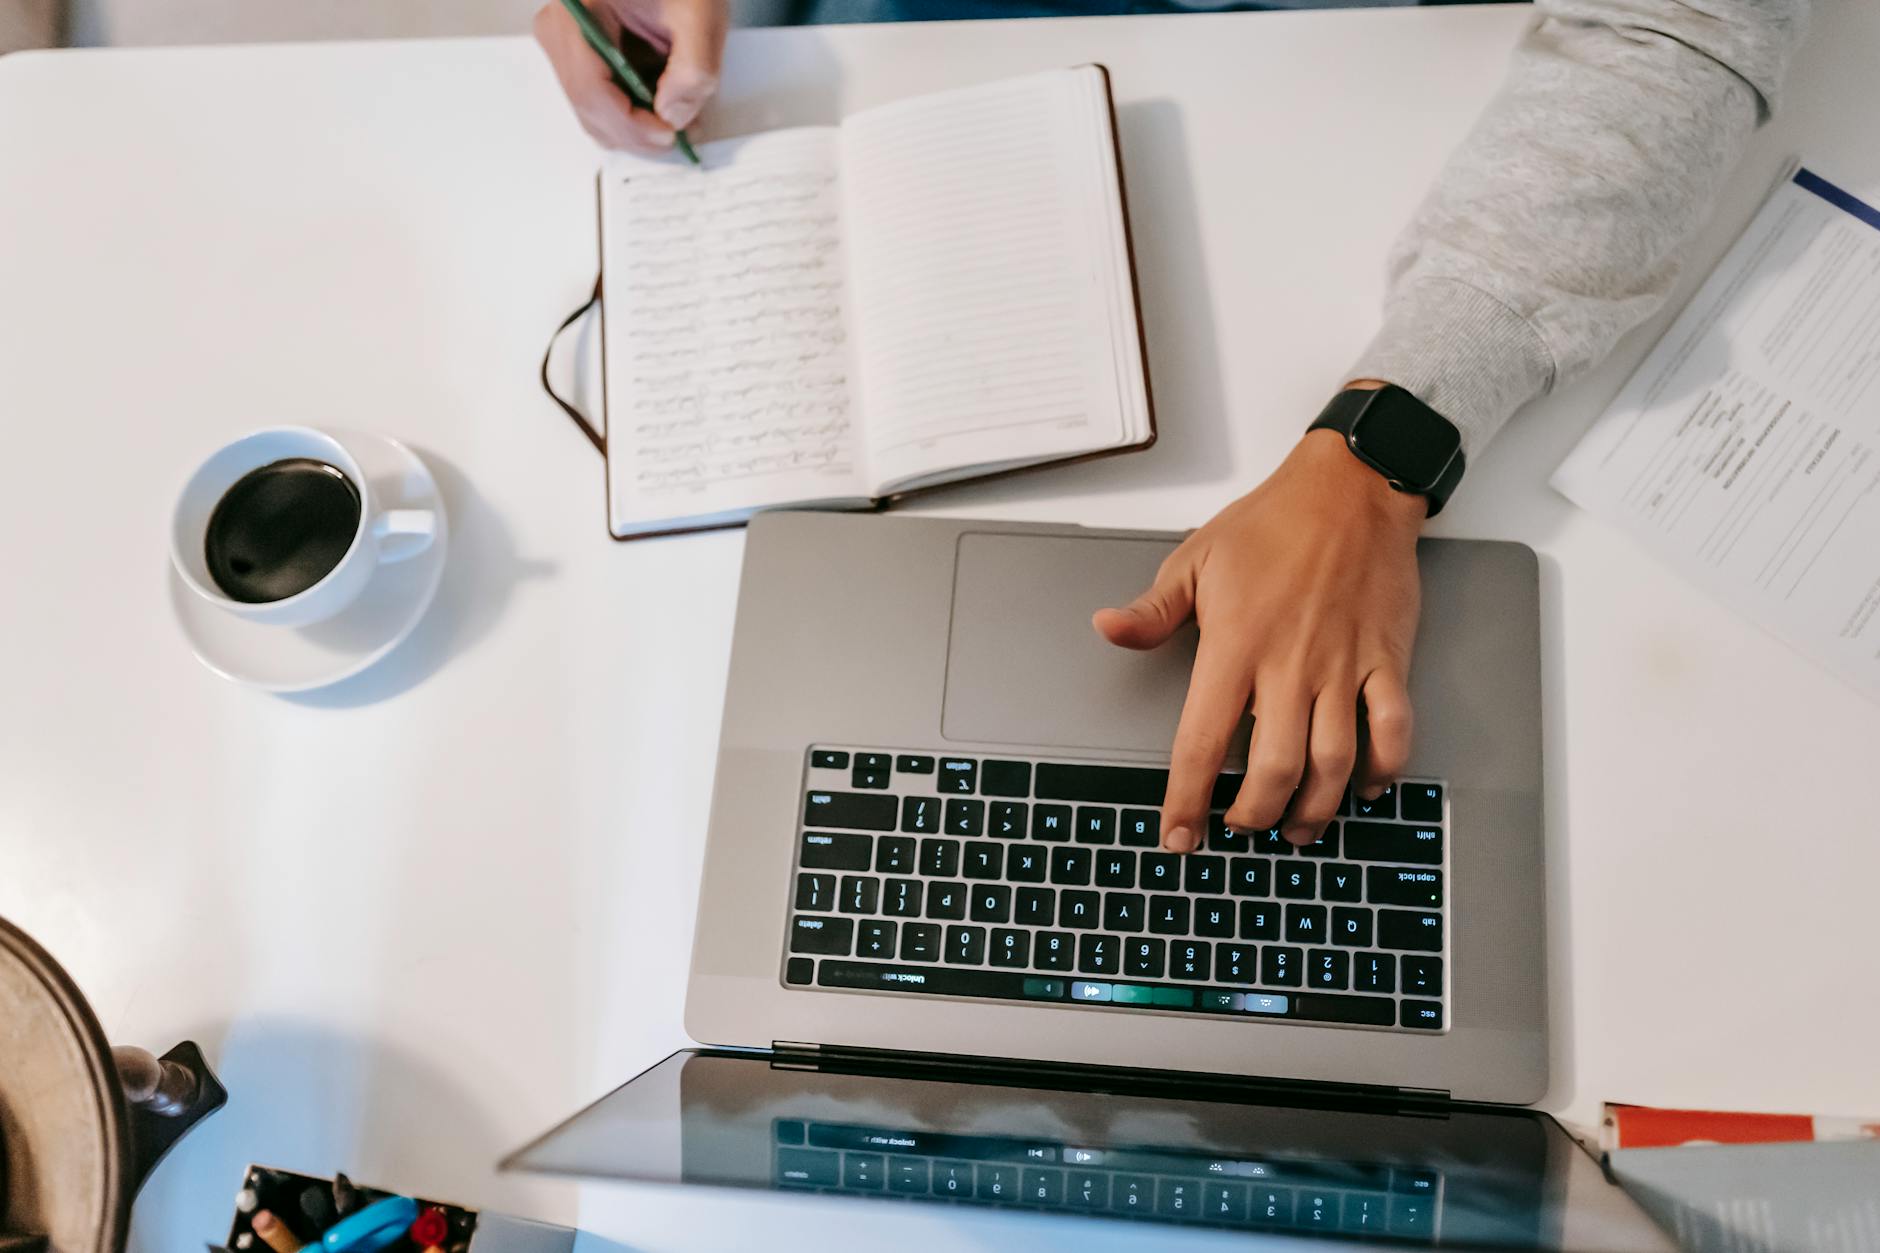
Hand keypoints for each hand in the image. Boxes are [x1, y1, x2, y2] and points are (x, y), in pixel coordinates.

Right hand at [534, 0, 727, 153]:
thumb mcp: (700, 16)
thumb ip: (694, 68)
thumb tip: (672, 114)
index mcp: (577, 11)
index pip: (591, 87)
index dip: (630, 123)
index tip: (668, 133)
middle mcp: (560, 29)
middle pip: (588, 106)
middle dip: (638, 131)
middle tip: (681, 133)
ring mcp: (565, 46)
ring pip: (593, 113)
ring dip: (637, 127)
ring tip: (679, 117)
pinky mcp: (578, 59)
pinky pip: (599, 103)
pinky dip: (632, 115)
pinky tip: (662, 106)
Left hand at [1094, 418, 1425, 851]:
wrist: (1351, 488)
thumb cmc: (1272, 522)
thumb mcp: (1196, 559)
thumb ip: (1153, 611)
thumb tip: (1107, 629)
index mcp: (1235, 647)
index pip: (1201, 743)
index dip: (1187, 800)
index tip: (1178, 836)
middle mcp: (1289, 667)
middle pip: (1272, 770)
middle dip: (1253, 816)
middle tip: (1241, 827)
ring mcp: (1342, 667)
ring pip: (1333, 763)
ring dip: (1314, 809)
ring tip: (1296, 827)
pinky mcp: (1387, 660)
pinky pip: (1393, 729)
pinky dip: (1384, 769)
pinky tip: (1365, 788)